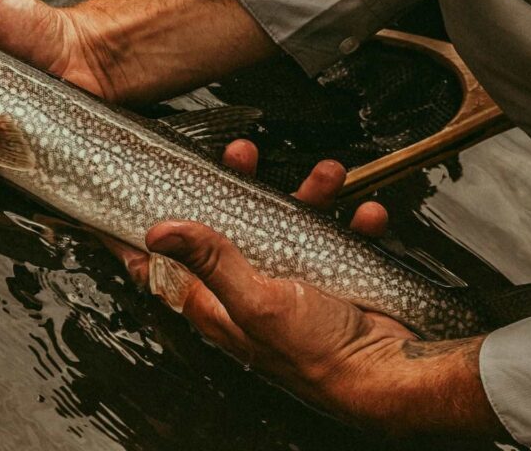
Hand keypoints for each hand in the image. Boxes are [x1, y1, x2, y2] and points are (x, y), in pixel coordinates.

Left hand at [137, 167, 505, 438]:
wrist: (389, 374)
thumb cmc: (319, 356)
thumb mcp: (256, 303)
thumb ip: (211, 263)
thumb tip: (160, 233)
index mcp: (219, 304)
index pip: (169, 267)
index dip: (151, 235)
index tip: (140, 198)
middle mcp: (250, 292)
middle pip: (230, 229)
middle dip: (239, 187)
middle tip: (242, 156)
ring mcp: (291, 282)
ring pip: (289, 223)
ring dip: (311, 195)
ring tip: (327, 176)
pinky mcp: (331, 278)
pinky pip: (338, 239)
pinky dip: (354, 225)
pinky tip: (365, 218)